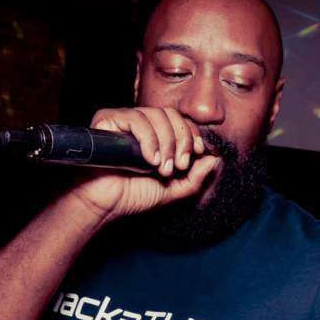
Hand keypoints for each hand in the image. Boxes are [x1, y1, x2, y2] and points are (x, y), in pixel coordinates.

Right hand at [68, 106, 221, 221]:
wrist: (105, 204)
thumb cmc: (132, 195)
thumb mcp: (172, 190)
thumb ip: (194, 178)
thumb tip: (215, 160)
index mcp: (155, 134)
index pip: (180, 120)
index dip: (192, 133)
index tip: (198, 152)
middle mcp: (140, 124)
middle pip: (171, 114)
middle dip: (181, 140)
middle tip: (178, 165)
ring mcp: (124, 120)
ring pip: (155, 115)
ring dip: (166, 143)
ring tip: (161, 168)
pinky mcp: (107, 120)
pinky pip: (135, 118)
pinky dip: (147, 139)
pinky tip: (148, 159)